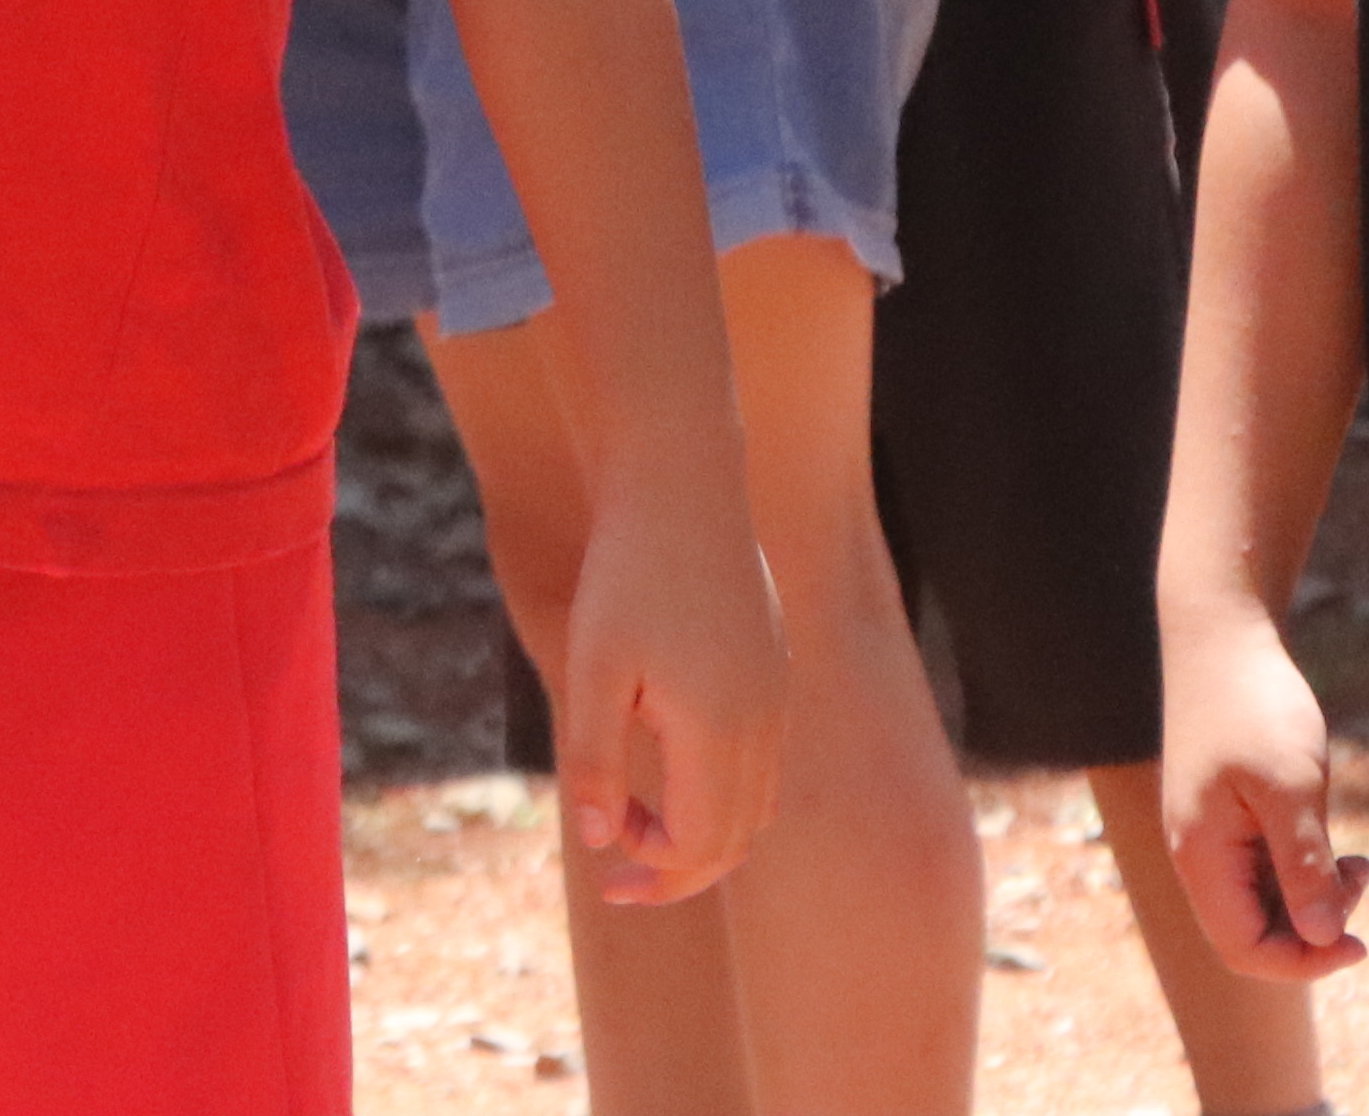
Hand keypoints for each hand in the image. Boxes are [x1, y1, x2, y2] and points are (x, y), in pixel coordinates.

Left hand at [552, 466, 785, 908]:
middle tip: (617, 882)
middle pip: (736, 839)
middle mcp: (762, 726)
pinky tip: (667, 769)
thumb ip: (593, 758)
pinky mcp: (774, 671)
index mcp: (719, 733)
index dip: (653, 870)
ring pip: (755, 804)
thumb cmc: (627, 572)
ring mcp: (775, 699)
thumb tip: (598, 841)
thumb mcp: (593, 666)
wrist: (685, 484)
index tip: (602, 862)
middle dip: (680, 869)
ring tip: (639, 829)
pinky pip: (760, 762)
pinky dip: (721, 790)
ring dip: (703, 832)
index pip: (702, 846)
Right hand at [1163, 609, 1368, 977]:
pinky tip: (1337, 847)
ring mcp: (1210, 834)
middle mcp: (1198, 854)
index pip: (1245, 949)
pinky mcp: (1227, 814)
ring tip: (1358, 863)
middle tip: (1361, 880)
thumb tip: (1323, 937)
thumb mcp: (1291, 788)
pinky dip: (1304, 873)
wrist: (1219, 636)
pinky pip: (1264, 870)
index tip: (1359, 938)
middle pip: (1253, 933)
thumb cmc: (1253, 706)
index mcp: (1200, 855)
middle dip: (1315, 929)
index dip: (1304, 962)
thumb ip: (1304, 867)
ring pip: (1263, 903)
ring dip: (1315, 900)